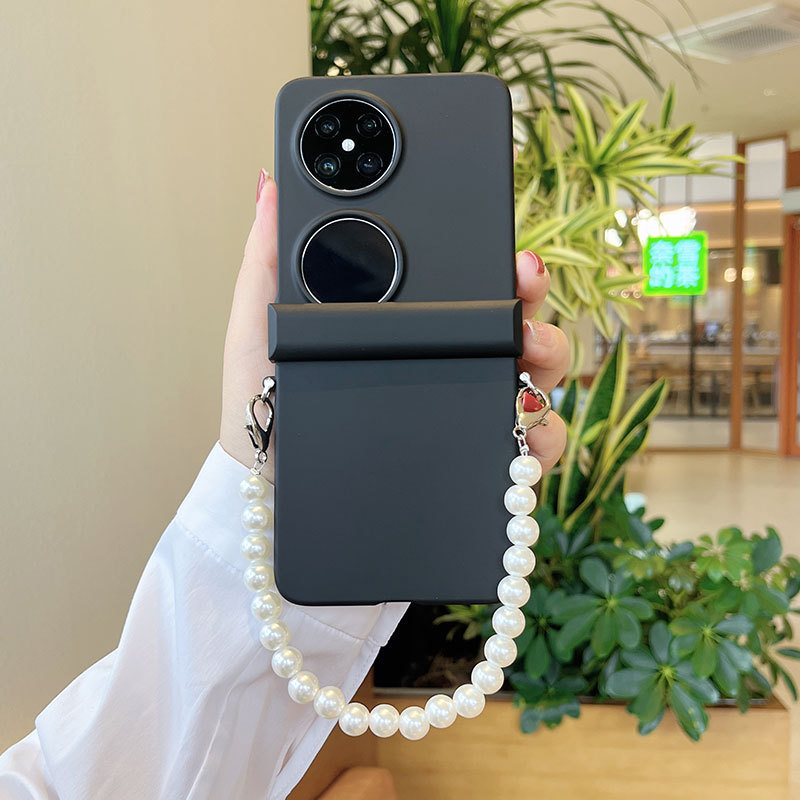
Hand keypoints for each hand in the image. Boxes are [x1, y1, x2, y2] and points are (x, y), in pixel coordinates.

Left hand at [220, 171, 568, 476]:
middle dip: (535, 300)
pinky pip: (528, 448)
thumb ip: (267, 258)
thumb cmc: (263, 403)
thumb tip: (270, 187)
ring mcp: (463, 409)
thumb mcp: (260, 323)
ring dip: (548, 358)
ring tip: (524, 356)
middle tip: (525, 285)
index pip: (466, 284)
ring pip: (535, 377)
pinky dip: (542, 440)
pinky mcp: (472, 459)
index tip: (510, 250)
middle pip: (514, 322)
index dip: (498, 261)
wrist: (268, 478)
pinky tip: (523, 432)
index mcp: (407, 324)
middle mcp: (445, 361)